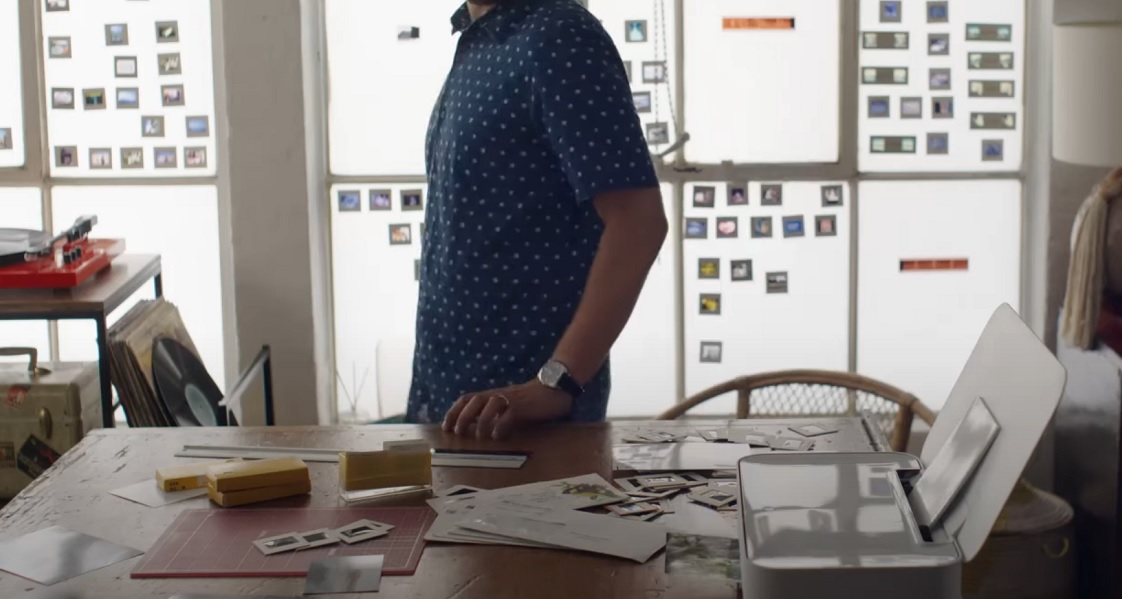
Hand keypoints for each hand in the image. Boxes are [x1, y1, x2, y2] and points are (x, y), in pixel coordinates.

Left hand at [442, 380, 573, 439]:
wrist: (554, 388)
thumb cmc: (529, 400)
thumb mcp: (507, 405)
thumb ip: (493, 414)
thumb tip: (476, 430)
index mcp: (491, 394)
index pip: (466, 399)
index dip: (453, 412)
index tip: (446, 427)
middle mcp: (498, 395)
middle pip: (473, 401)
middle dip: (462, 417)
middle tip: (458, 433)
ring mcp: (510, 400)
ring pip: (488, 407)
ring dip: (481, 422)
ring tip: (480, 437)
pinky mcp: (523, 407)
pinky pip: (508, 415)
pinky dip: (501, 426)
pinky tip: (498, 436)